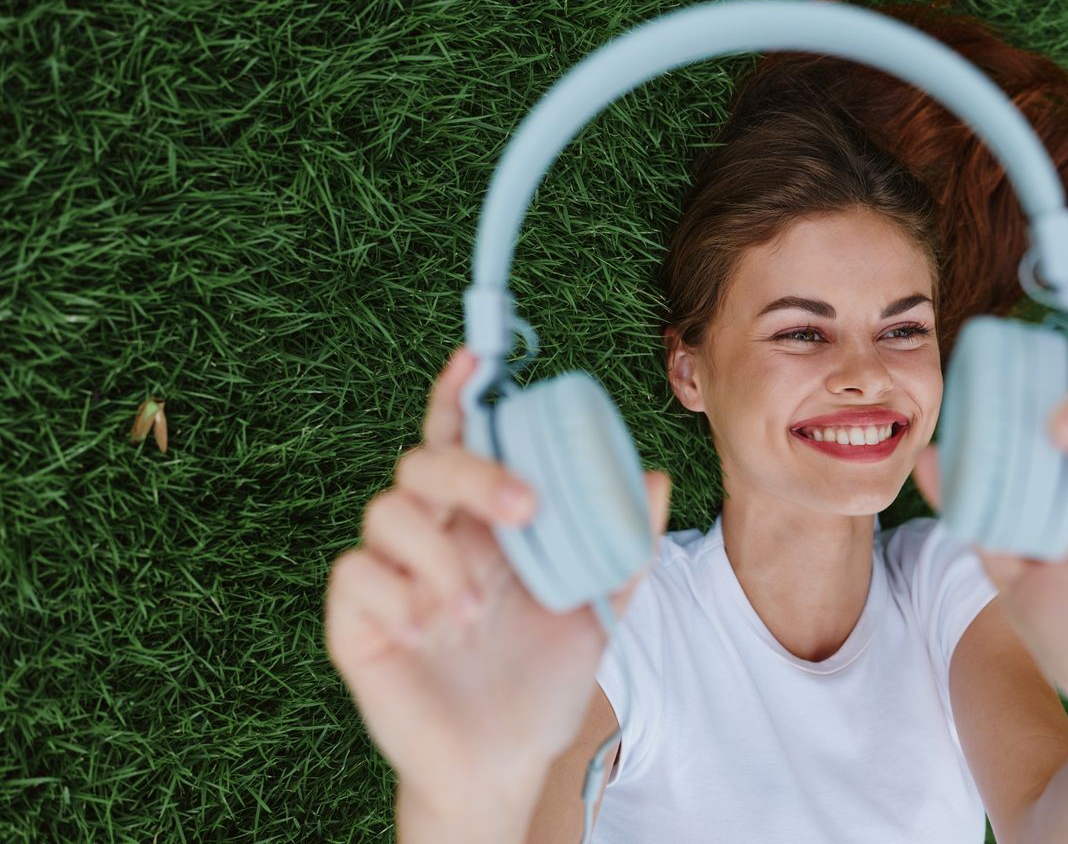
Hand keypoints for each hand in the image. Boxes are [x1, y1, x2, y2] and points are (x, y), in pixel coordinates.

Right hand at [324, 345, 671, 817]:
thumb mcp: (596, 611)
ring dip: (437, 552)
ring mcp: (392, 577)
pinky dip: (395, 594)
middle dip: (470, 470)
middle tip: (524, 509)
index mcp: (482, 524)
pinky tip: (429, 631)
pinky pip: (354, 576)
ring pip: (385, 511)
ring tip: (474, 609)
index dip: (461, 396)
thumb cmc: (542, 681)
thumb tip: (656, 477)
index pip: (462, 442)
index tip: (476, 358)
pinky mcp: (358, 620)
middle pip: (424, 462)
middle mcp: (434, 538)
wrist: (505, 765)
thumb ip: (622, 547)